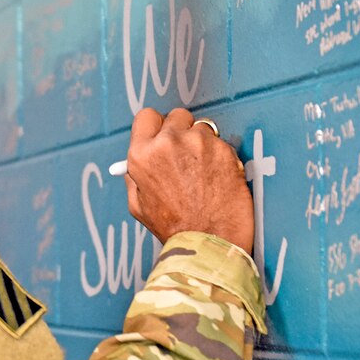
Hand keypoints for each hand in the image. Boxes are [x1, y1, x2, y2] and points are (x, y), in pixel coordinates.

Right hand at [124, 107, 254, 253]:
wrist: (210, 243)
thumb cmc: (175, 229)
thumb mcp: (138, 205)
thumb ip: (135, 175)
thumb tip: (140, 154)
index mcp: (142, 155)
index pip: (146, 116)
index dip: (156, 127)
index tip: (163, 135)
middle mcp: (168, 142)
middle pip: (177, 116)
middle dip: (181, 132)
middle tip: (186, 155)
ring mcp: (198, 143)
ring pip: (201, 129)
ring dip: (203, 145)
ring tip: (203, 173)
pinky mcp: (223, 149)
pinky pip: (221, 143)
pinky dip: (220, 156)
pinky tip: (218, 178)